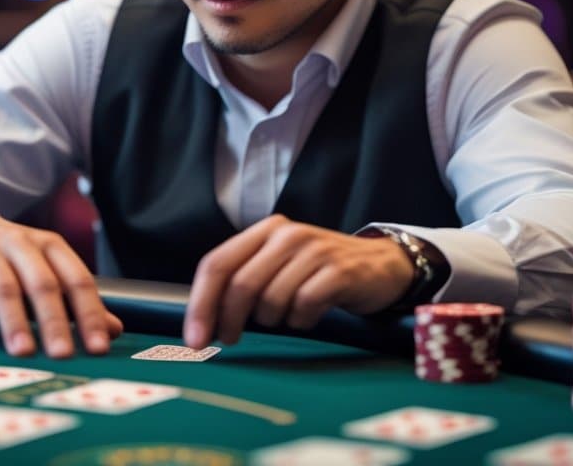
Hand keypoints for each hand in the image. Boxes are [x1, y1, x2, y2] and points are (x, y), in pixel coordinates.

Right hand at [0, 201, 123, 357]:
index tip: (99, 348)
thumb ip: (75, 300)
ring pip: (5, 286)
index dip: (90, 313)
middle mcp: (21, 244)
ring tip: (24, 353)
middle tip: (63, 355)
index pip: (77, 279)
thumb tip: (114, 331)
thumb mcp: (43, 268)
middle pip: (42, 283)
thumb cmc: (7, 254)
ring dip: (15, 321)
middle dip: (54, 321)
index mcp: (50, 246)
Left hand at [183, 214, 413, 348]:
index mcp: (264, 231)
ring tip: (286, 315)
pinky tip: (309, 315)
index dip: (200, 303)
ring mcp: (314, 251)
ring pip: (272, 299)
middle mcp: (286, 235)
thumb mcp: (278, 266)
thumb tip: (205, 324)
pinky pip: (304, 306)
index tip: (194, 338)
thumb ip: (244, 282)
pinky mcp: (339, 271)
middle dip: (228, 320)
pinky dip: (301, 320)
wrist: (379, 264)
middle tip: (230, 340)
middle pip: (240, 284)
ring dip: (273, 319)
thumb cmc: (317, 272)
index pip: (217, 264)